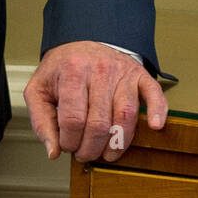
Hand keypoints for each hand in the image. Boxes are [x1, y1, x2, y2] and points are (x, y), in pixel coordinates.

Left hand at [23, 40, 167, 163]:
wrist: (81, 43)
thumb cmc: (61, 70)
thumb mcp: (39, 90)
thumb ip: (41, 121)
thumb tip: (53, 151)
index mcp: (71, 71)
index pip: (73, 119)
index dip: (69, 142)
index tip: (67, 147)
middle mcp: (99, 69)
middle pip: (99, 123)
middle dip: (91, 148)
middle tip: (85, 154)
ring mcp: (121, 72)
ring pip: (125, 115)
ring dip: (117, 144)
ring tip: (107, 154)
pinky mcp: (139, 75)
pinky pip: (153, 94)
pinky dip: (157, 111)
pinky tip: (154, 126)